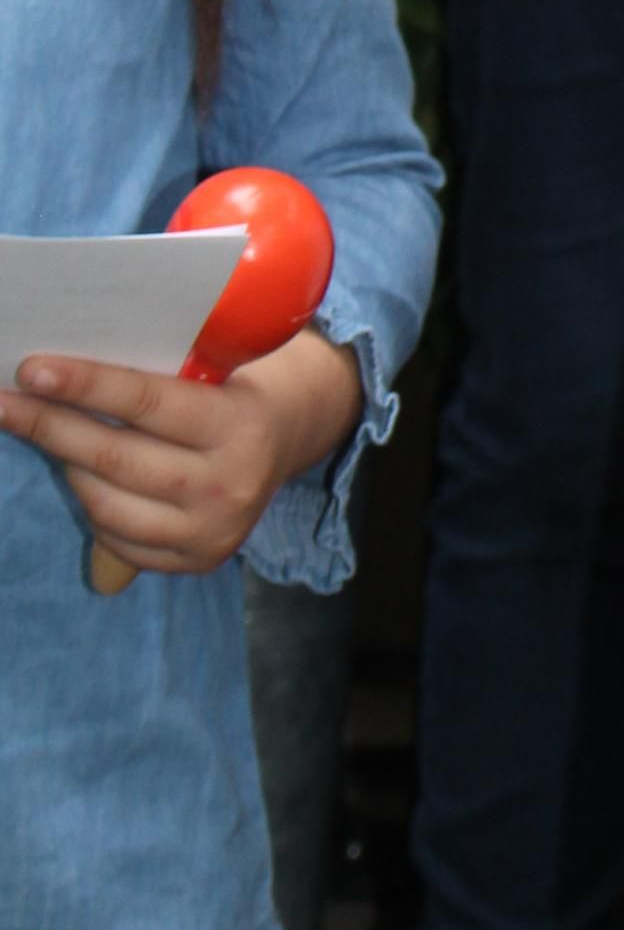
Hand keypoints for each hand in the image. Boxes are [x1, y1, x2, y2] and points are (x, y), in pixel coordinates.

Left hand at [0, 330, 362, 576]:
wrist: (288, 437)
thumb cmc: (232, 386)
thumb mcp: (214, 368)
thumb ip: (157, 376)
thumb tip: (63, 374)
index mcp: (240, 423)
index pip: (148, 402)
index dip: (85, 385)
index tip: (31, 370)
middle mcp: (231, 484)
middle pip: (117, 457)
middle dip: (51, 427)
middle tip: (5, 404)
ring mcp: (213, 531)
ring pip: (107, 505)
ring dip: (66, 466)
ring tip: (44, 434)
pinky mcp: (197, 561)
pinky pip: (118, 538)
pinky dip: (91, 504)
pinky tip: (81, 475)